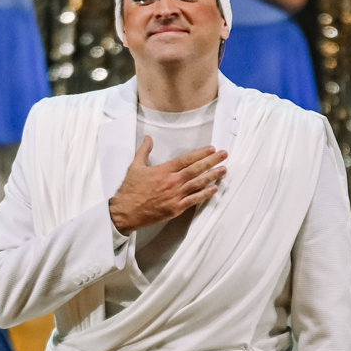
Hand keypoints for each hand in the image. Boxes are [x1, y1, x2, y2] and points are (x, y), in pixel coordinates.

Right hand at [108, 136, 226, 234]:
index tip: (212, 149)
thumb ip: (144, 151)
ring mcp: (175, 196)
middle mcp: (172, 182)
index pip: (186, 159)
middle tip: (224, 155)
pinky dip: (204, 194)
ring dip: (212, 176)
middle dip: (212, 161)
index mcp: (163, 170)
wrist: (125, 212)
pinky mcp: (175, 208)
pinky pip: (193, 200)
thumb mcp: (135, 166)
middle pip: (196, 169)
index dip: (200, 153)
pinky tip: (214, 189)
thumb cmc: (129, 190)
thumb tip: (148, 138)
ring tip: (223, 170)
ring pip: (198, 184)